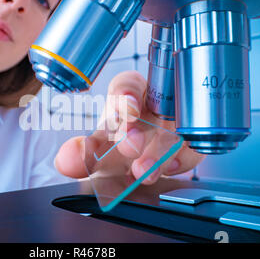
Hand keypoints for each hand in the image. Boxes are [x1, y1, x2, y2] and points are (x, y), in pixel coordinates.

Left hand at [54, 70, 204, 184]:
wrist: (135, 173)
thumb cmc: (116, 153)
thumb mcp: (98, 154)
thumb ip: (82, 156)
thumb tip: (65, 159)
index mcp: (127, 100)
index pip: (128, 84)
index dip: (127, 93)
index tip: (127, 108)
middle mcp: (153, 107)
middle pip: (155, 106)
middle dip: (143, 127)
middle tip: (130, 146)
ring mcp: (176, 124)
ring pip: (175, 128)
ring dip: (159, 151)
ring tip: (143, 170)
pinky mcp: (192, 144)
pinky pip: (194, 149)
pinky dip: (183, 160)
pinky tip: (169, 169)